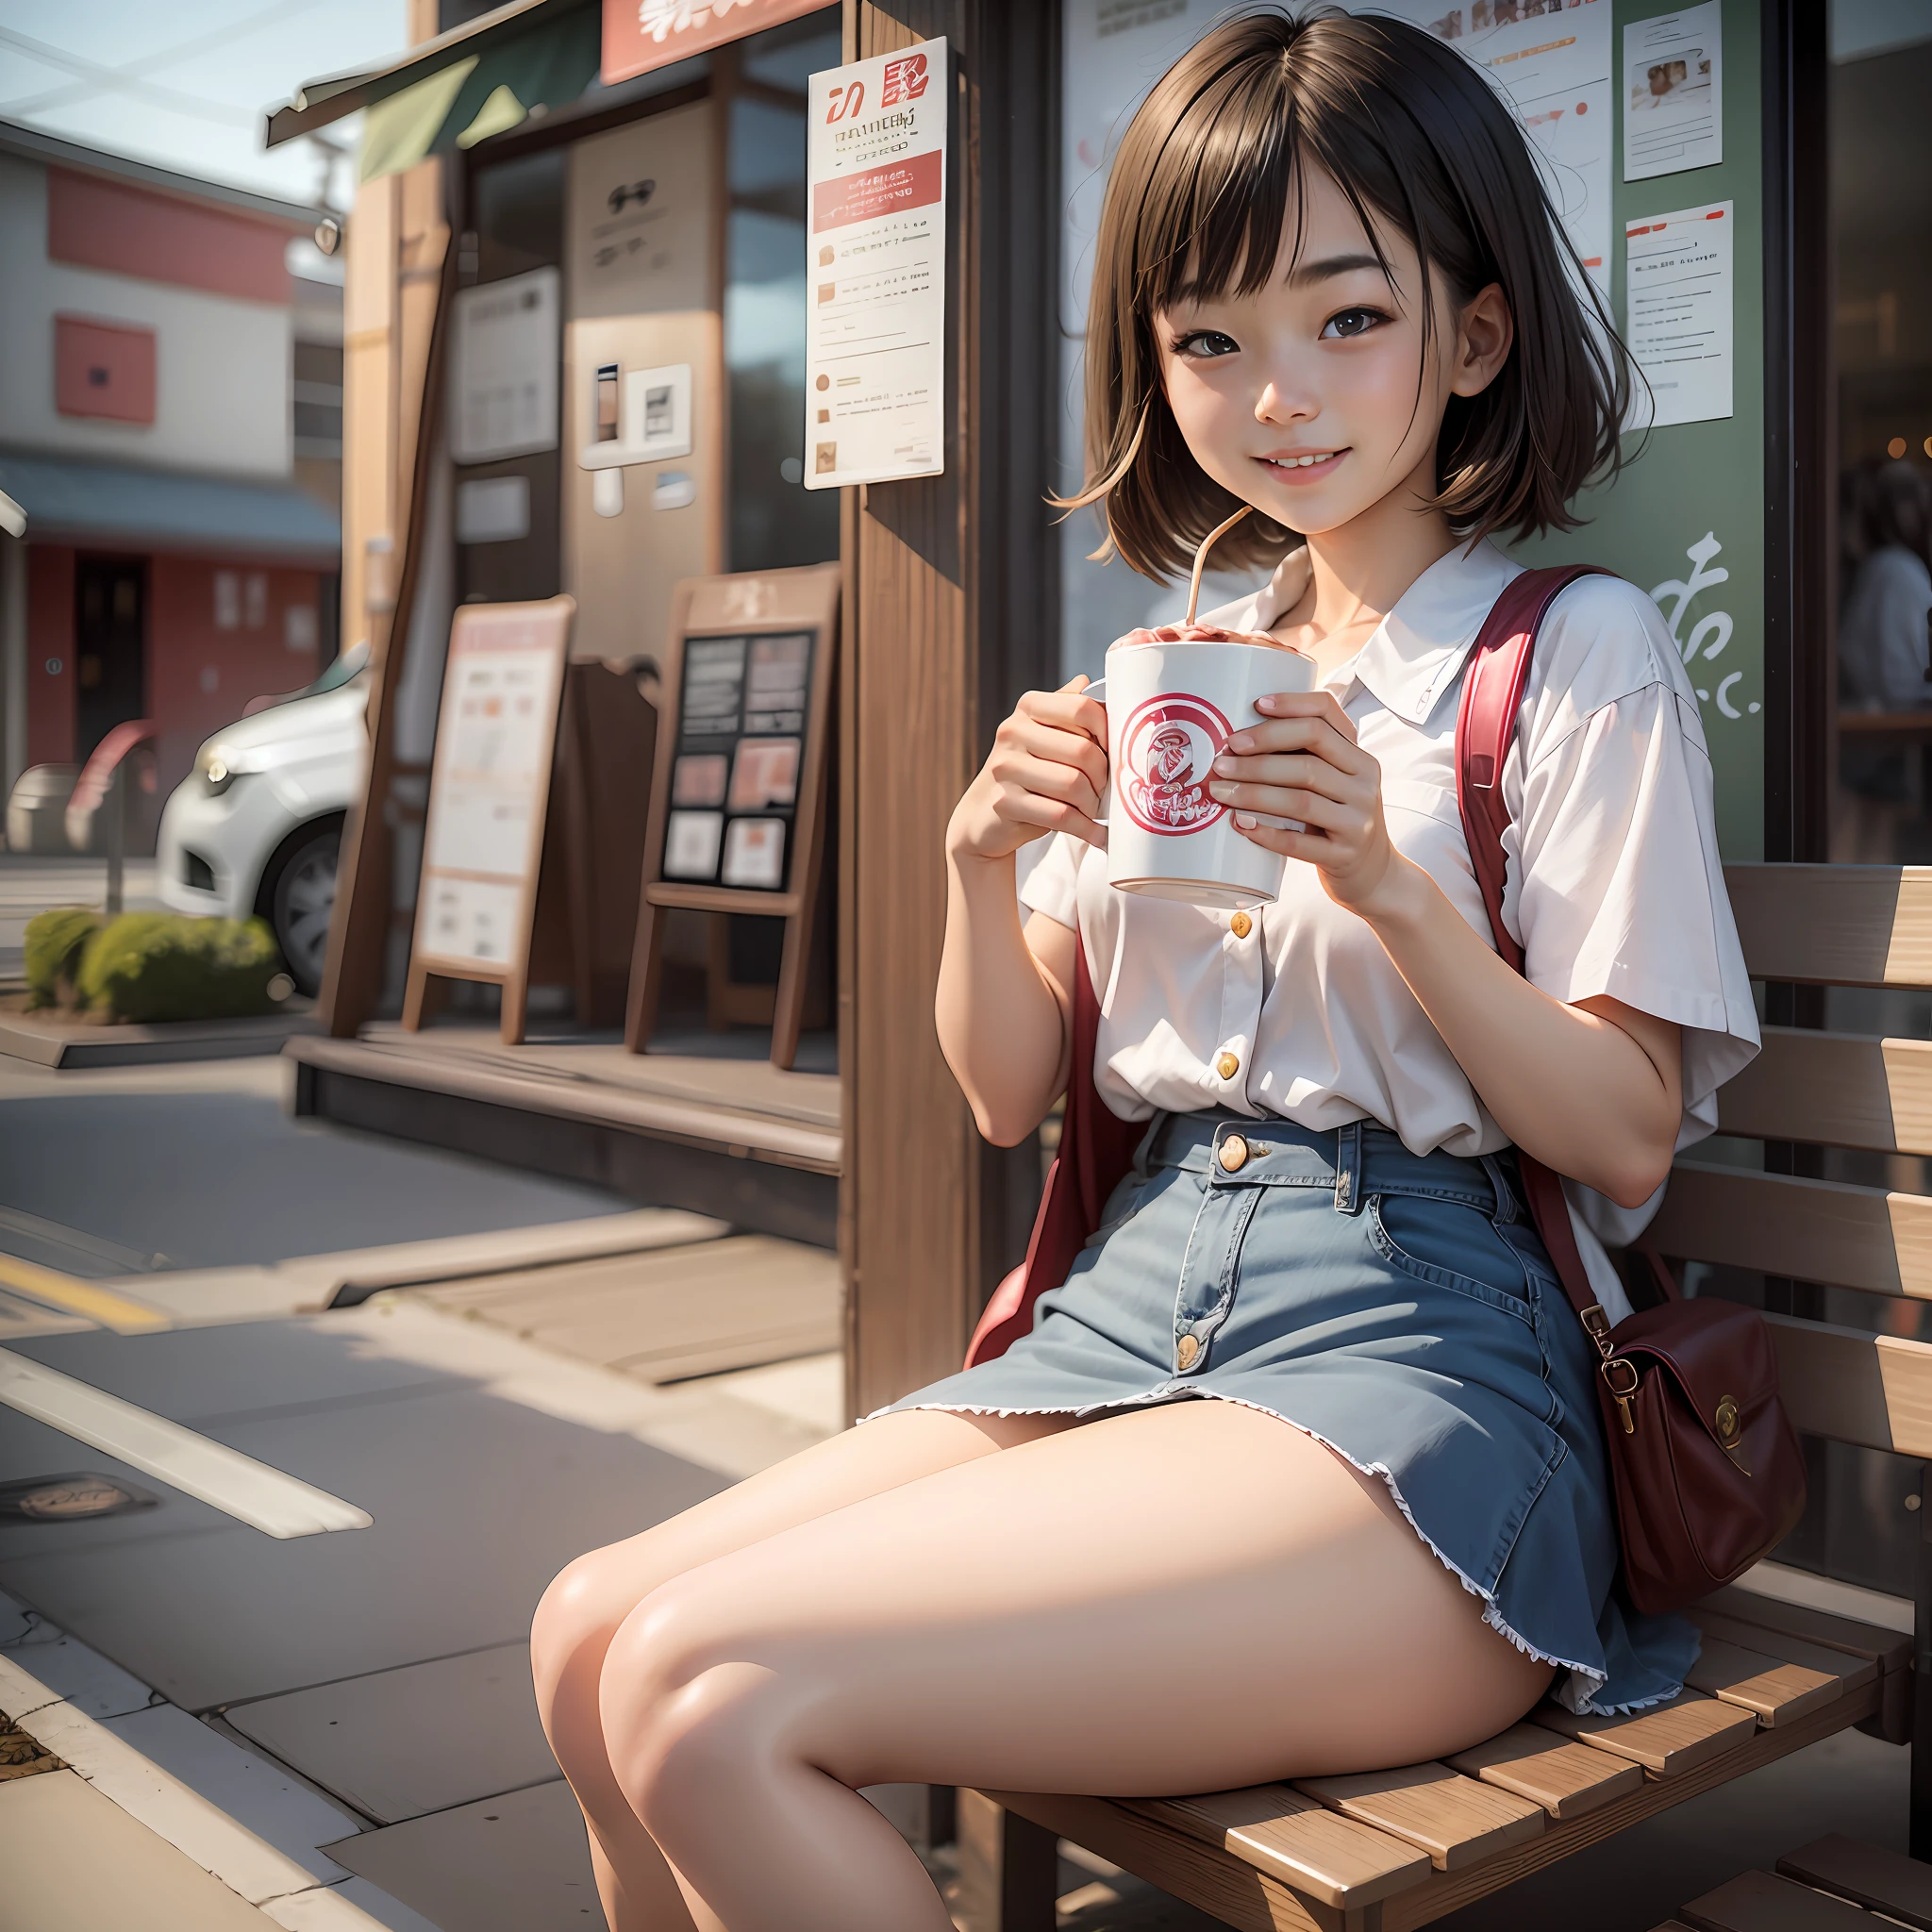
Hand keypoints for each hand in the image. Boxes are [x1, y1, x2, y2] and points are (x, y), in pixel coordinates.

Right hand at [949, 676, 1108, 861]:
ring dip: (1094, 804)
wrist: (986, 816)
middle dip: (1104, 777)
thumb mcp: (1047, 737)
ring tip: (1096, 810)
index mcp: (1029, 707)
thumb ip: (1066, 711)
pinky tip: (1096, 834)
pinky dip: (1085, 829)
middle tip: (1107, 791)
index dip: (1109, 731)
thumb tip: (1087, 681)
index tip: (1115, 752)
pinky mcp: (1004, 802)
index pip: (1082, 708)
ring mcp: (1005, 767)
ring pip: (1073, 785)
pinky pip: (1059, 816)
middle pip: (1083, 750)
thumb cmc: (1029, 772)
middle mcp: (1012, 732)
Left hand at [1207, 690, 1415, 916]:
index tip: (1255, 705)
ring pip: (1301, 799)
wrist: (1371, 871)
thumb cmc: (1337, 817)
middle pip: (1309, 758)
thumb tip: (1239, 737)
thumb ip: (1305, 756)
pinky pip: (1299, 843)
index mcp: (1359, 758)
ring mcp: (1357, 821)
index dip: (1291, 706)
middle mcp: (1364, 784)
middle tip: (1223, 759)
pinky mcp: (1344, 855)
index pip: (1327, 716)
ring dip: (1254, 793)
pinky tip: (1241, 825)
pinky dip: (1266, 833)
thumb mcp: (1335, 781)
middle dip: (1260, 754)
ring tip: (1220, 791)